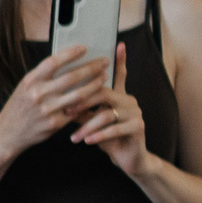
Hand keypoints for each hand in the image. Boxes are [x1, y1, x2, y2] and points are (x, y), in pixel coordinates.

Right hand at [0, 43, 113, 157]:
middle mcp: (38, 94)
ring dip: (95, 84)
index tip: (84, 48)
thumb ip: (44, 76)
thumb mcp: (26, 87)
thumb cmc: (21, 105)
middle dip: (91, 68)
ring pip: (79, 94)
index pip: (53, 62)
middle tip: (104, 62)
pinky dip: (90, 103)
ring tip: (104, 77)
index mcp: (30, 81)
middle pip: (71, 77)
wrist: (8, 133)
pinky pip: (77, 111)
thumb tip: (68, 59)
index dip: (70, 54)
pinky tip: (98, 96)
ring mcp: (48, 110)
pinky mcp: (55, 124)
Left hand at [68, 43, 150, 176]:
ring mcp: (135, 112)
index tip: (119, 44)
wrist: (128, 158)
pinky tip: (88, 141)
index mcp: (119, 95)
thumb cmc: (107, 137)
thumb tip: (63, 98)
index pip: (119, 74)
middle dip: (83, 102)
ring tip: (75, 137)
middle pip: (104, 92)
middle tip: (67, 111)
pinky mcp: (138, 127)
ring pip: (106, 114)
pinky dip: (99, 135)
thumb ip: (83, 108)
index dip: (120, 60)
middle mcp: (129, 100)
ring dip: (88, 126)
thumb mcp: (92, 121)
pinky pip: (115, 129)